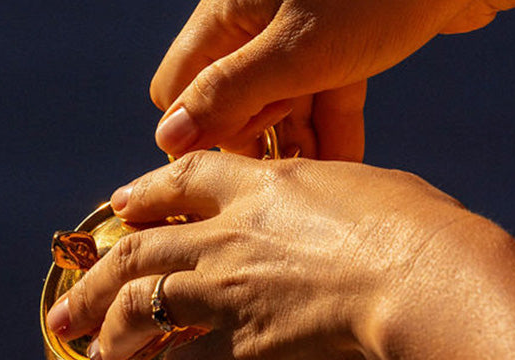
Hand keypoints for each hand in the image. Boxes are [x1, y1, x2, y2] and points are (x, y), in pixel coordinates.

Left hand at [45, 151, 471, 359]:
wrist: (423, 282)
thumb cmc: (421, 235)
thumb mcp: (366, 194)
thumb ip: (324, 209)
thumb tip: (326, 227)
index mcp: (260, 188)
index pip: (183, 182)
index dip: (143, 195)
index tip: (118, 208)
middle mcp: (225, 237)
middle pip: (135, 252)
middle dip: (93, 281)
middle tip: (66, 307)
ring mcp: (222, 293)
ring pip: (137, 310)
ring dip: (109, 334)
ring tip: (95, 354)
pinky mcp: (234, 350)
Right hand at [150, 0, 502, 160]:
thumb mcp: (296, 53)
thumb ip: (229, 95)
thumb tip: (170, 138)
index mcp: (226, 14)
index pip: (178, 90)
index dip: (198, 132)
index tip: (231, 166)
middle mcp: (255, 21)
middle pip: (227, 102)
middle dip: (254, 143)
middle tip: (283, 174)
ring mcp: (300, 32)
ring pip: (278, 105)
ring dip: (296, 146)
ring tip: (318, 188)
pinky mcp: (344, 42)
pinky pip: (320, 97)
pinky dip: (330, 131)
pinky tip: (345, 172)